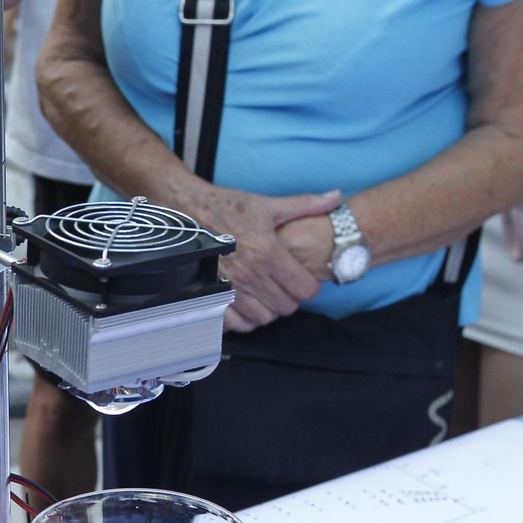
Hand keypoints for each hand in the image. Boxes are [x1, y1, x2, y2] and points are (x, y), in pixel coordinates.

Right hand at [158, 180, 340, 332]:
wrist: (186, 210)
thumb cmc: (226, 207)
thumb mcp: (268, 205)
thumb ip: (306, 205)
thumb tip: (336, 198)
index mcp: (269, 253)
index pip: (305, 290)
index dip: (309, 287)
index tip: (303, 281)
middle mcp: (251, 275)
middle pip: (286, 307)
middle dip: (290, 299)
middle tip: (284, 288)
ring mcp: (230, 288)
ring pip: (263, 318)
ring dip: (268, 311)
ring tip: (266, 297)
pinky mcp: (212, 295)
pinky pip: (236, 324)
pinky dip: (244, 320)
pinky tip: (246, 307)